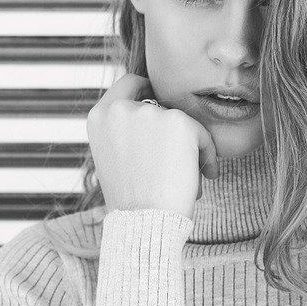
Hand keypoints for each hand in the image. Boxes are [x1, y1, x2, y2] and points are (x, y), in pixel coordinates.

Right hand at [86, 73, 219, 219]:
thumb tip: (155, 118)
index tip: (161, 107)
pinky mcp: (179, 122)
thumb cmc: (131, 200)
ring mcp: (150, 112)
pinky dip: (206, 155)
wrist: (143, 221)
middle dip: (172, 133)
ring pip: (182, 123)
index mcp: (99, 117)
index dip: (146, 90)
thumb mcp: (114, 157)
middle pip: (161, 105)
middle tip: (174, 163)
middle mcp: (121, 109)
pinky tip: (202, 177)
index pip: (128, 84)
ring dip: (188, 148)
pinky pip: (202, 134)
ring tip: (186, 178)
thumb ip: (126, 132)